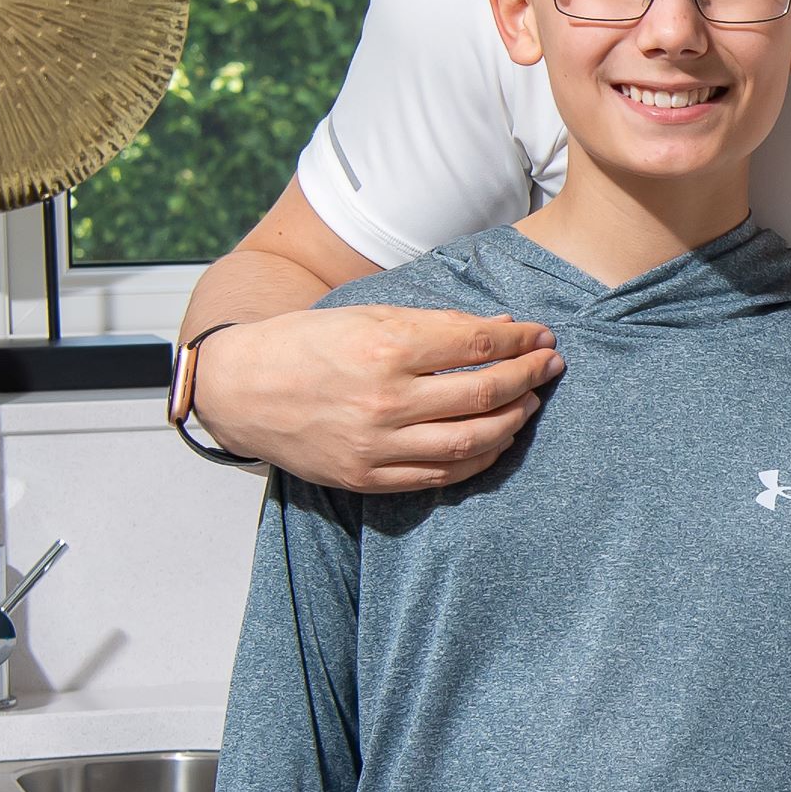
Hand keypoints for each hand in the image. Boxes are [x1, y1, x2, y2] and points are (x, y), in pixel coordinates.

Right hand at [193, 302, 560, 493]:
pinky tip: (496, 441)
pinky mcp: (366, 477)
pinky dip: (478, 460)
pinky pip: (440, 476)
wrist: (240, 389)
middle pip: (483, 393)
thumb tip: (498, 327)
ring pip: (471, 441)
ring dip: (512, 421)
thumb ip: (432, 324)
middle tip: (549, 366)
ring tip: (529, 403)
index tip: (540, 335)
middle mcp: (385, 400)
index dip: (518, 339)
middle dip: (528, 378)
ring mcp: (376, 445)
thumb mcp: (365, 314)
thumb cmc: (304, 343)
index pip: (476, 343)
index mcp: (385, 348)